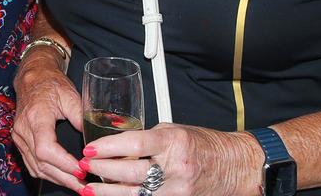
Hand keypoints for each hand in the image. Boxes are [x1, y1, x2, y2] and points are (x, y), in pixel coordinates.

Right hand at [12, 54, 85, 190]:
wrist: (32, 77)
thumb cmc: (51, 83)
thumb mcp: (70, 95)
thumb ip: (81, 117)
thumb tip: (94, 140)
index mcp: (36, 116)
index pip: (46, 149)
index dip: (63, 163)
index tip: (81, 169)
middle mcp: (23, 129)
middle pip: (41, 163)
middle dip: (64, 178)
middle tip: (84, 186)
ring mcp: (19, 136)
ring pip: (36, 167)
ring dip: (57, 179)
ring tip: (77, 185)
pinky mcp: (19, 141)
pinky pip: (31, 164)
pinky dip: (47, 174)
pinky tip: (62, 177)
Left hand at [80, 123, 259, 195]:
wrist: (235, 166)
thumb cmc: (205, 145)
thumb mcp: (176, 131)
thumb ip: (148, 138)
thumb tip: (120, 144)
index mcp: (173, 142)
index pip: (134, 145)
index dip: (108, 148)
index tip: (90, 149)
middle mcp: (175, 167)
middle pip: (130, 173)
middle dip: (102, 171)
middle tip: (84, 166)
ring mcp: (178, 190)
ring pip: (135, 194)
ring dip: (108, 192)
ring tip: (89, 188)